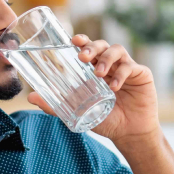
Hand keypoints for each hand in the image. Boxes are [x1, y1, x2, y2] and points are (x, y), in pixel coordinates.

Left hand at [27, 35, 160, 146]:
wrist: (129, 133)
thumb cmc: (105, 120)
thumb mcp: (78, 113)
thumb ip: (56, 106)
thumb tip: (31, 97)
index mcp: (95, 68)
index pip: (88, 48)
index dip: (82, 40)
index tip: (73, 40)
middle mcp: (111, 64)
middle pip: (102, 44)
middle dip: (91, 47)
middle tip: (82, 56)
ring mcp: (126, 67)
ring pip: (117, 50)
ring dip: (106, 58)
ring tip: (98, 73)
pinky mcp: (141, 74)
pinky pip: (130, 67)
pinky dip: (121, 74)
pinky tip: (114, 86)